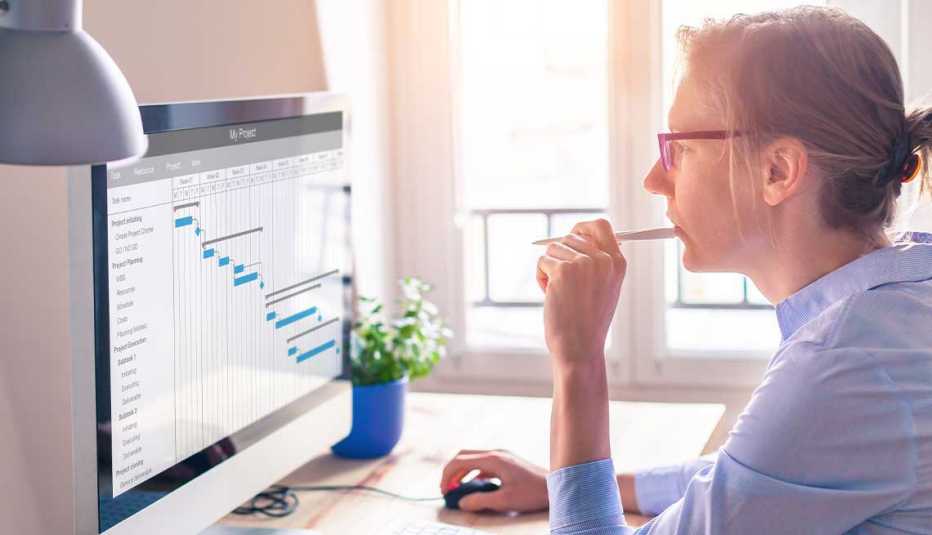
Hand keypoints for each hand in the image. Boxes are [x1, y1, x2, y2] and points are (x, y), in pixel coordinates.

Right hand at [439, 449, 548, 512]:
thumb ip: (480, 501)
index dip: (447, 475)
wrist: (556, 486)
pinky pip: (483, 464)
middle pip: (464, 456)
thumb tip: (462, 503)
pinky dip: (473, 474)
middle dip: (451, 471)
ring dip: (462, 472)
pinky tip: (474, 487)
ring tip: (456, 489)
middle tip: (446, 488)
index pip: (460, 460)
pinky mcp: (506, 462)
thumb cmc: (533, 493)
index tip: (443, 490)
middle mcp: (496, 453)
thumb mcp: (505, 500)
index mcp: (493, 459)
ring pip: (473, 459)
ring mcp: (501, 456)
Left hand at [536, 219, 626, 369]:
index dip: (582, 228)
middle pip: (570, 236)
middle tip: (563, 281)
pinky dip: (541, 278)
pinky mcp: (562, 271)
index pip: (600, 226)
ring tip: (559, 292)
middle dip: (560, 255)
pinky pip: (542, 262)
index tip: (572, 235)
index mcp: (617, 263)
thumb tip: (576, 235)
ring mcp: (583, 264)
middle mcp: (603, 259)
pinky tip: (550, 296)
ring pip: (553, 249)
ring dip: (550, 269)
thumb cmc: (588, 321)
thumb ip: (598, 261)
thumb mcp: (604, 288)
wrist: (580, 347)